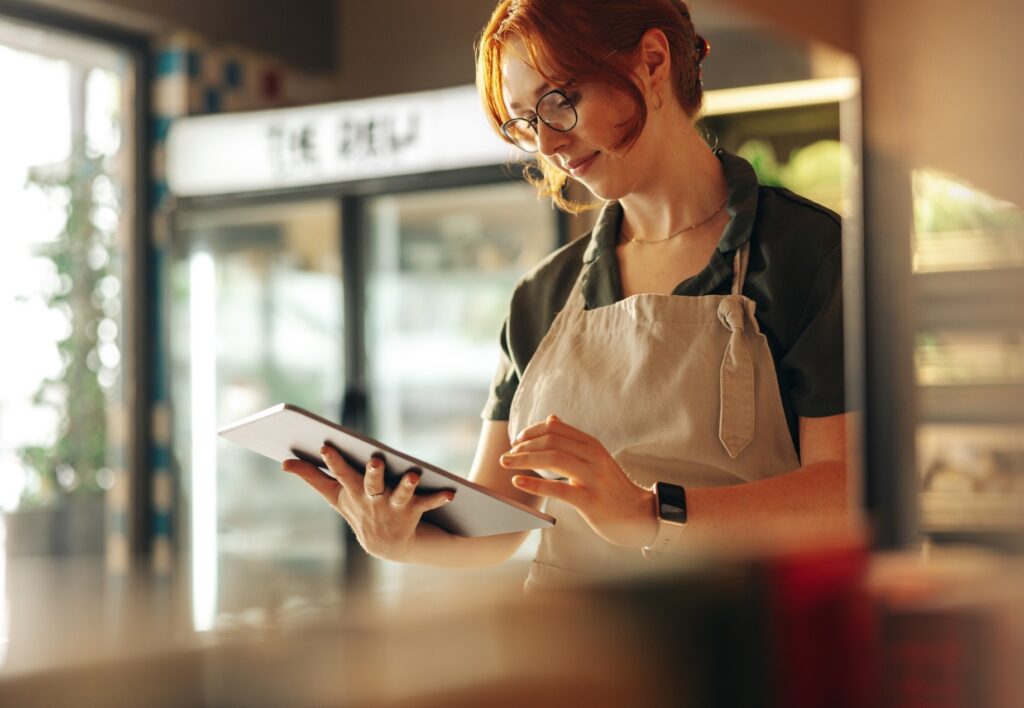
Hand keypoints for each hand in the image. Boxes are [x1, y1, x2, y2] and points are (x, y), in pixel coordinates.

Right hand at [282, 444, 454, 561]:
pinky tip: (451, 492)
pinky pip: (427, 503)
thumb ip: (312, 477)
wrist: (388, 546)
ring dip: (406, 486)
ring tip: (412, 474)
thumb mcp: (335, 495)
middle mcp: (372, 500)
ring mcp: (393, 508)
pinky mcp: (413, 512)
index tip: (327, 446)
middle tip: (375, 460)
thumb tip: (283, 462)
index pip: (340, 474)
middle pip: (371, 484)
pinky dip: (439, 498)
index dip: (333, 461)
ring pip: (400, 495)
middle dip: (372, 473)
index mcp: (352, 492)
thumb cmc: (359, 510)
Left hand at [499, 416, 657, 547]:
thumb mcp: (595, 458)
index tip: (516, 441)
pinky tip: (518, 482)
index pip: (556, 428)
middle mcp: (593, 456)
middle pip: (551, 441)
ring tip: (506, 464)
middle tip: (506, 455)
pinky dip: (535, 484)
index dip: (531, 432)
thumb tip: (551, 418)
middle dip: (523, 446)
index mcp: (592, 444)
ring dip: (524, 459)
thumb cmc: (611, 487)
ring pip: (553, 459)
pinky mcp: (590, 500)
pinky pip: (558, 489)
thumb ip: (573, 439)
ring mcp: (593, 477)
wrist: (639, 514)